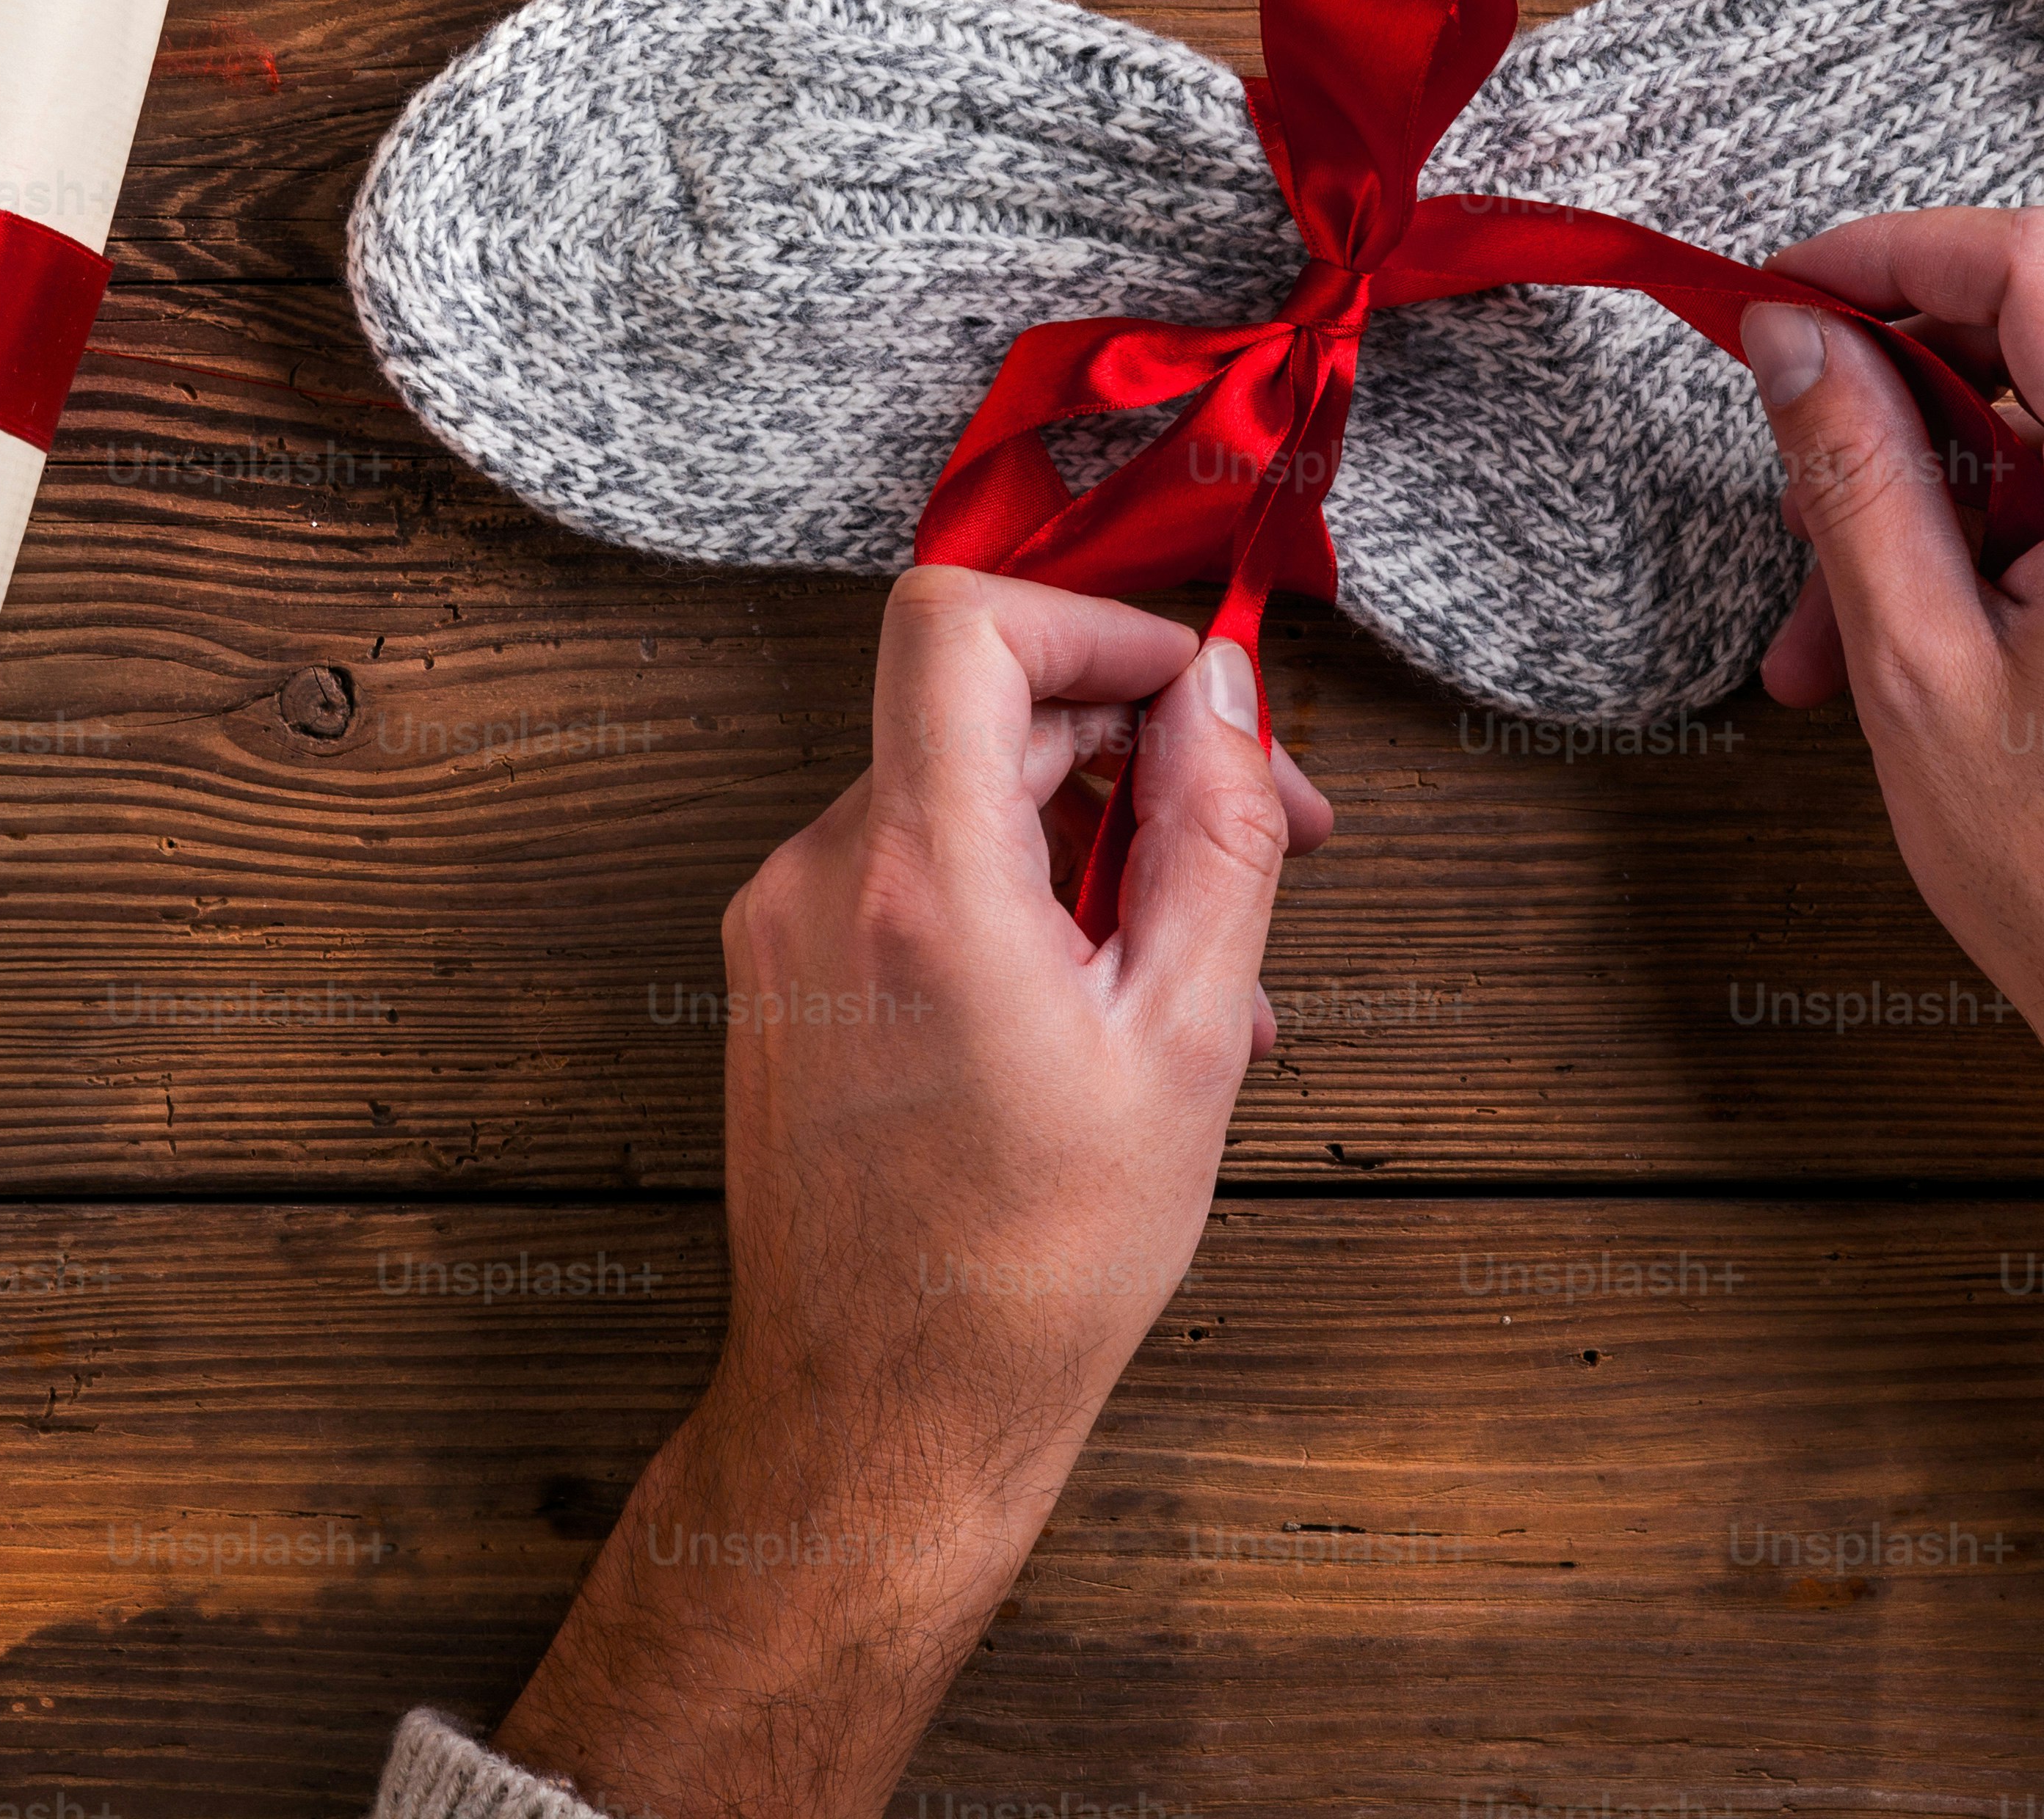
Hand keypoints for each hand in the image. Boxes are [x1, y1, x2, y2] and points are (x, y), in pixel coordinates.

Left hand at [490, 567, 1330, 1816]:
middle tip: (1266, 838)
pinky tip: (1108, 1010)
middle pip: (983, 714)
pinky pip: (914, 879)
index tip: (1192, 693)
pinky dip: (1020, 902)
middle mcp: (820, 881)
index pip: (965, 623)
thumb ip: (1217, 839)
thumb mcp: (1187, 1040)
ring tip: (1203, 975)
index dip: (1098, 626)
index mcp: (918, 881)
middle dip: (1138, 753)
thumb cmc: (1033, 1267)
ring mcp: (782, 931)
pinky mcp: (777, 980)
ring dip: (1092, 845)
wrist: (884, 1420)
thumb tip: (1222, 699)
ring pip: (959, 802)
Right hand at [1740, 204, 2043, 1083]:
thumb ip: (1855, 475)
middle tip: (1799, 503)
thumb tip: (1798, 333)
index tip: (1793, 293)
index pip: (2040, 265)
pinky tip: (1942, 628)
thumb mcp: (1921, 672)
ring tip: (1845, 625)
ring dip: (1947, 491)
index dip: (1895, 253)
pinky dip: (2019, 527)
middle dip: (1903, 407)